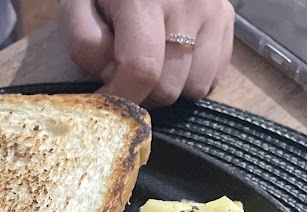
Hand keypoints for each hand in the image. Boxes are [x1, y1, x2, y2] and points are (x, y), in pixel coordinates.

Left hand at [58, 0, 234, 106]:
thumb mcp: (78, 5)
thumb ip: (85, 44)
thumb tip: (112, 79)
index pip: (142, 69)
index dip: (123, 97)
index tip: (109, 107)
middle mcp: (188, 4)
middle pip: (167, 88)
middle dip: (143, 93)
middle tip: (127, 73)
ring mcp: (213, 11)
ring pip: (194, 88)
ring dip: (169, 87)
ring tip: (152, 62)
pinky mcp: (227, 19)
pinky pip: (214, 76)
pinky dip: (191, 78)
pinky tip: (172, 56)